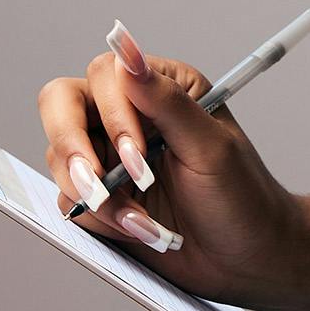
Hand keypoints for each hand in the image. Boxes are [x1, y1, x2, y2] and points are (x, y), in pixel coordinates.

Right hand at [37, 19, 302, 307]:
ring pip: (62, 159)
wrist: (247, 258)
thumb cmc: (242, 195)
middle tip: (100, 187)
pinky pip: (71, 201)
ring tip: (141, 220)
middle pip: (62, 106)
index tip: (136, 156)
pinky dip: (101, 219)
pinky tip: (140, 229)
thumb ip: (166, 100)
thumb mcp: (209, 146)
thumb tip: (127, 52)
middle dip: (74, 150)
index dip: (110, 116)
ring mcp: (112, 157)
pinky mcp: (103, 197)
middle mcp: (131, 115)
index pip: (103, 75)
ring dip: (97, 195)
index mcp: (162, 87)